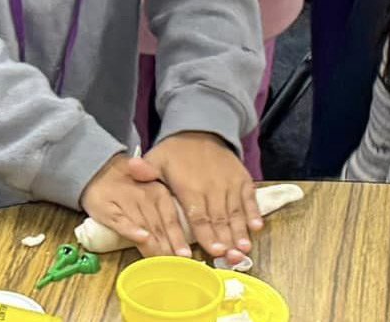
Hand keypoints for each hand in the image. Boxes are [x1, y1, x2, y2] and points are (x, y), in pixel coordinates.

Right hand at [81, 152, 189, 257]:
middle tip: (176, 267)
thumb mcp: (150, 193)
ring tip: (162, 264)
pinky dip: (132, 230)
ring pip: (143, 227)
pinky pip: (121, 220)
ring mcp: (125, 201)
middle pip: (159, 228)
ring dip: (154, 246)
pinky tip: (142, 238)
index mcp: (159, 193)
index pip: (171, 220)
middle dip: (168, 250)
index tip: (185, 256)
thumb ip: (165, 214)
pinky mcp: (107, 208)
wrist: (97, 171)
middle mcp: (144, 195)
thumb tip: (181, 243)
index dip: (178, 239)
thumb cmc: (130, 187)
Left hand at [141, 132, 260, 265]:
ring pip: (235, 212)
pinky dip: (254, 212)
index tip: (213, 251)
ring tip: (244, 249)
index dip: (207, 234)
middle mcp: (212, 186)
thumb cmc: (176, 152)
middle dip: (226, 240)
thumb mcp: (157, 158)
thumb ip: (146, 169)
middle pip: (219, 218)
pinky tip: (257, 228)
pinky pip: (249, 198)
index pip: (198, 215)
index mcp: (189, 186)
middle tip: (232, 259)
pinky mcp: (242, 179)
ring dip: (241, 231)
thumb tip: (132, 168)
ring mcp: (229, 183)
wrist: (201, 131)